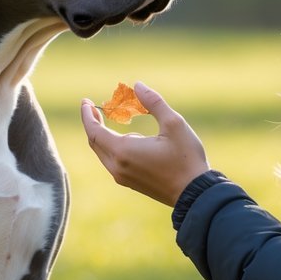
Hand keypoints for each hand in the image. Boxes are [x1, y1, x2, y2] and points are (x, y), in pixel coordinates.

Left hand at [80, 82, 209, 205]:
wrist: (195, 194)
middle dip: (92, 123)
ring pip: (103, 152)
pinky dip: (112, 146)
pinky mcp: (130, 183)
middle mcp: (117, 166)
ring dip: (103, 135)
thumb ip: (153, 102)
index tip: (85, 101)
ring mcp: (122, 177)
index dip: (87, 115)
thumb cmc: (186, 158)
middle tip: (93, 107)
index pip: (94, 131)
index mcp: (124, 151)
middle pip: (95, 142)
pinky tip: (128, 138)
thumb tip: (138, 85)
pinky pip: (112, 161)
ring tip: (114, 118)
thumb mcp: (174, 124)